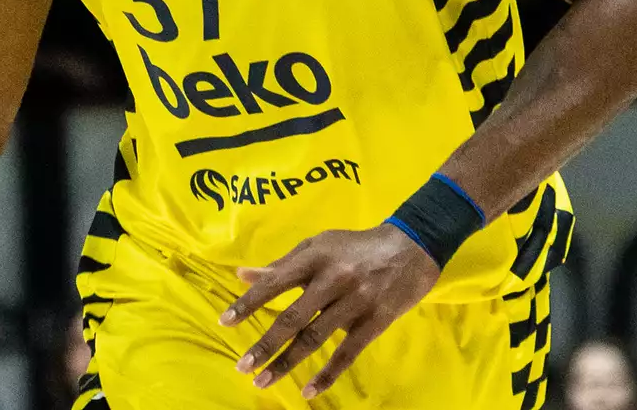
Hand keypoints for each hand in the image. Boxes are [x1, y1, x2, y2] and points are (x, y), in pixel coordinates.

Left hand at [219, 224, 440, 397]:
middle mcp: (334, 279)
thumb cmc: (355, 247)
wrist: (411, 249)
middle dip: (265, 343)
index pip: (275, 282)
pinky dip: (327, 374)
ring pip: (315, 338)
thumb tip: (242, 275)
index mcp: (316, 256)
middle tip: (242, 366)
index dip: (249, 303)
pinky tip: (307, 391)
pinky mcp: (375, 322)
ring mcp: (356, 302)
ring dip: (287, 363)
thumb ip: (282, 264)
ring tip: (263, 381)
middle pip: (293, 317)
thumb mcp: (319, 245)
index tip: (225, 322)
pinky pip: (347, 353)